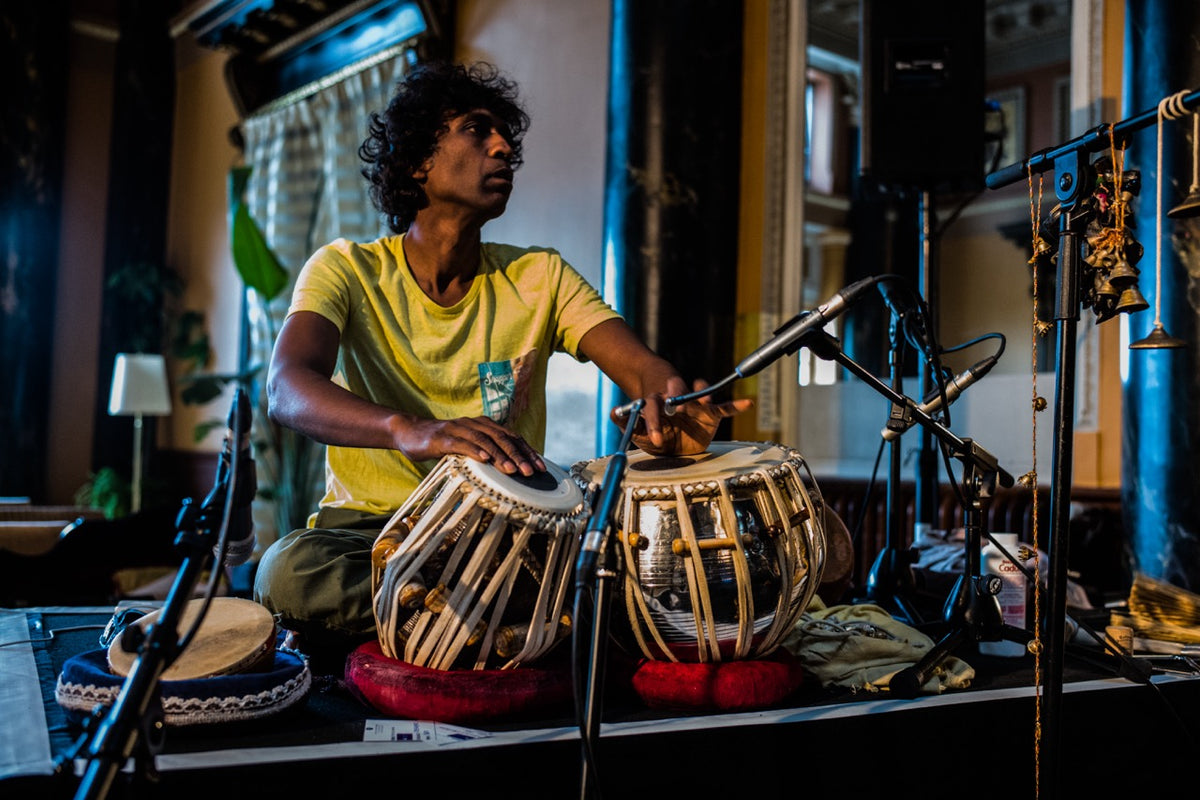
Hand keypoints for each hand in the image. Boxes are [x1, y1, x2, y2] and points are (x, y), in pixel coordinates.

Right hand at [396, 416, 545, 475]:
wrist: (410, 432)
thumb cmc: (443, 443)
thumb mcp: (468, 448)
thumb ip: (486, 454)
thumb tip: (511, 471)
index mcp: (484, 426)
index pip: (512, 437)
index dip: (527, 451)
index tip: (542, 467)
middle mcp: (474, 424)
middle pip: (502, 438)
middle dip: (519, 455)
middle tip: (532, 472)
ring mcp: (458, 429)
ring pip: (485, 440)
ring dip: (500, 455)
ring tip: (513, 469)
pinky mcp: (443, 438)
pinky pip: (461, 444)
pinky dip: (474, 451)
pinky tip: (484, 460)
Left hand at [613, 379, 753, 456]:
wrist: (671, 434)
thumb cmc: (654, 430)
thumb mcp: (637, 431)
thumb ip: (626, 422)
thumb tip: (614, 412)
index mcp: (657, 405)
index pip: (653, 409)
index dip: (654, 423)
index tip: (657, 439)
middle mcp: (676, 401)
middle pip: (677, 391)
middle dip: (678, 394)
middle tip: (678, 406)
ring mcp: (694, 406)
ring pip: (699, 394)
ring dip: (701, 395)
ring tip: (705, 401)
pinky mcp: (710, 414)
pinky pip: (724, 408)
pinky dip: (736, 405)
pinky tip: (748, 403)